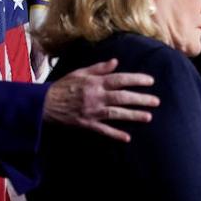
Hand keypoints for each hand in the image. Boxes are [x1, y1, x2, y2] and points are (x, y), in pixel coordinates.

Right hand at [43, 58, 157, 141]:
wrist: (43, 103)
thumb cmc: (63, 86)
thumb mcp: (80, 73)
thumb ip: (99, 68)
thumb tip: (116, 62)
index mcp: (94, 83)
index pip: (119, 79)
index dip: (136, 79)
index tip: (151, 81)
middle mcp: (95, 96)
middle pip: (122, 97)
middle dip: (141, 99)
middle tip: (156, 101)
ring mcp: (92, 111)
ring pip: (116, 113)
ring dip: (133, 115)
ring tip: (148, 117)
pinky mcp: (87, 124)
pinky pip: (103, 130)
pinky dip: (115, 134)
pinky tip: (127, 138)